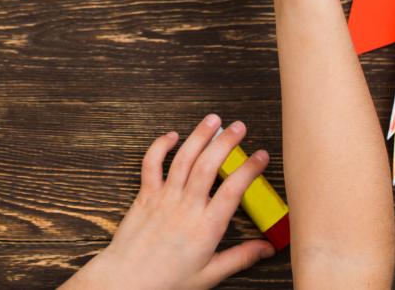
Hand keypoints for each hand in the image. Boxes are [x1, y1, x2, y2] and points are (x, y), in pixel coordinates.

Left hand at [62, 115, 274, 289]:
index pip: (234, 189)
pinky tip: (173, 135)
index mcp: (206, 227)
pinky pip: (152, 164)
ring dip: (199, 136)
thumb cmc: (167, 280)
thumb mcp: (210, 274)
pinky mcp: (145, 195)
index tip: (261, 156)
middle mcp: (186, 207)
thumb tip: (267, 248)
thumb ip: (240, 258)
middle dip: (226, 142)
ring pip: (183, 158)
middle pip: (209, 165)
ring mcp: (164, 198)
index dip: (250, 169)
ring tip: (213, 120)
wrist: (127, 280)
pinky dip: (161, 146)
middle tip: (239, 127)